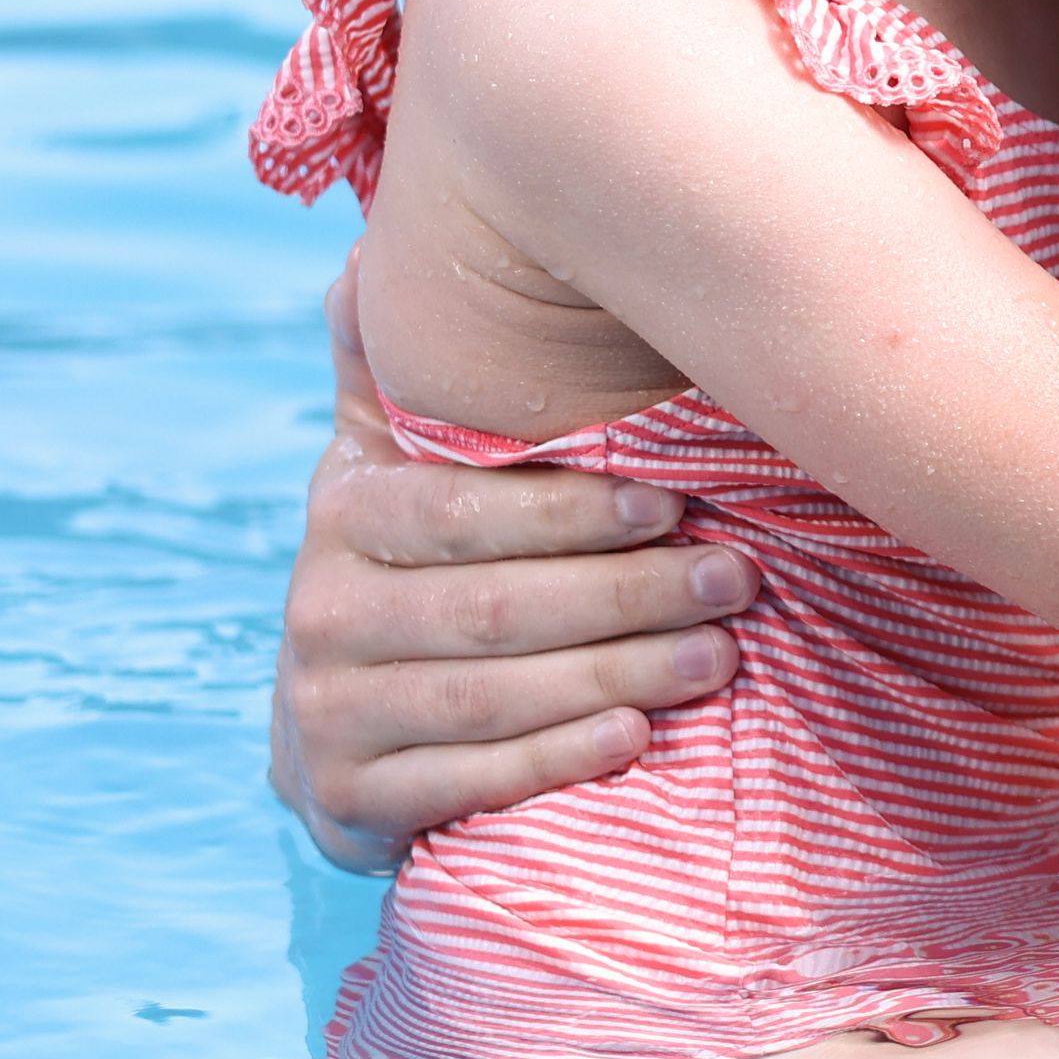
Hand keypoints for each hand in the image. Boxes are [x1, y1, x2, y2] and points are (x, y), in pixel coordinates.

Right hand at [268, 275, 749, 862]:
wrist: (335, 736)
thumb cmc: (406, 570)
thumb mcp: (385, 465)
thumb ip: (387, 371)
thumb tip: (371, 253)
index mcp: (342, 518)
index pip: (458, 514)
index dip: (569, 512)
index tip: (674, 503)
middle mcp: (321, 615)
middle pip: (494, 607)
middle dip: (628, 595)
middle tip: (737, 580)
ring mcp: (329, 717)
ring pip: (491, 695)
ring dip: (618, 674)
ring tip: (720, 656)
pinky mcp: (351, 805)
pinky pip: (470, 781)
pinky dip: (556, 761)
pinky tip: (637, 739)